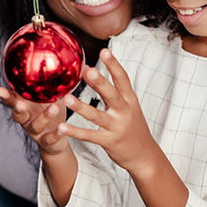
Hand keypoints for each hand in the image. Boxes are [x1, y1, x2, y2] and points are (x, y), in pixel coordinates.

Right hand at [0, 87, 69, 155]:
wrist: (55, 140)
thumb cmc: (51, 112)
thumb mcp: (49, 95)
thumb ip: (50, 81)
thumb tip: (59, 57)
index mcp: (25, 105)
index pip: (12, 99)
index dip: (5, 96)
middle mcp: (27, 119)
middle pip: (17, 114)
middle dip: (17, 109)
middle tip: (19, 104)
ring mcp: (35, 131)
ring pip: (35, 125)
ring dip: (44, 117)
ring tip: (55, 108)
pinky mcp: (46, 141)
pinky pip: (49, 139)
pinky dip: (55, 134)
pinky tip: (62, 129)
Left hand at [59, 49, 158, 173]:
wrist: (144, 155)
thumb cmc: (133, 127)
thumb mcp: (130, 106)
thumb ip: (115, 91)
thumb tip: (93, 71)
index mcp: (130, 100)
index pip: (123, 79)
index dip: (113, 65)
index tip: (104, 50)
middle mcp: (124, 111)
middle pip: (112, 94)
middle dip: (100, 83)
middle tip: (88, 70)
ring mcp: (117, 127)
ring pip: (97, 116)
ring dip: (81, 107)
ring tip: (66, 98)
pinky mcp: (109, 141)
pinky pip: (89, 136)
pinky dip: (75, 132)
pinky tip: (62, 127)